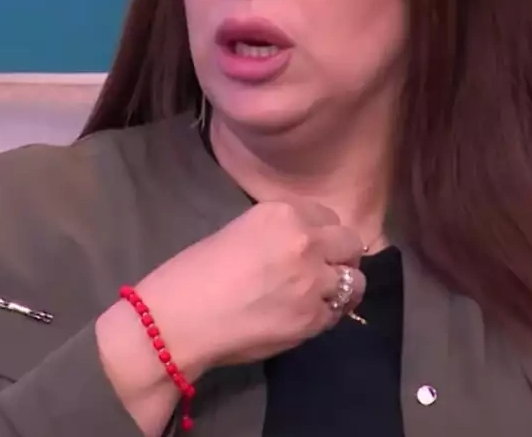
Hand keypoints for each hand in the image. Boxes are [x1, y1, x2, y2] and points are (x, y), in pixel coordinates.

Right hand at [134, 200, 366, 372]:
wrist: (177, 318)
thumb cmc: (194, 274)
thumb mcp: (241, 232)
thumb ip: (279, 235)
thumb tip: (304, 247)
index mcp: (282, 213)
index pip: (327, 216)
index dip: (323, 234)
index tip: (314, 246)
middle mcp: (305, 241)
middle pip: (350, 243)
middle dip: (341, 256)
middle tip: (324, 270)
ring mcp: (313, 281)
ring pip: (354, 281)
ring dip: (341, 287)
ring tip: (322, 296)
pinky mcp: (312, 319)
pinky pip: (336, 313)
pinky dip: (325, 315)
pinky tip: (304, 317)